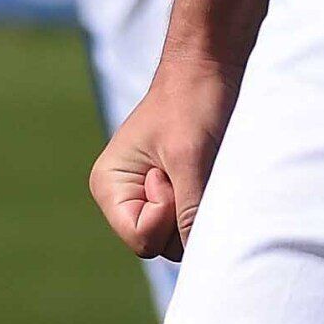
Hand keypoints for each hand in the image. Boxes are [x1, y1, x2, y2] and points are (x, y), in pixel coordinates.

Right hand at [90, 57, 240, 261]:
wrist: (214, 58)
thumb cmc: (195, 99)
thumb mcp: (191, 158)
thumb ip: (191, 212)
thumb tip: (205, 266)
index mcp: (110, 186)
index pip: (142, 239)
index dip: (166, 214)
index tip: (170, 172)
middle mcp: (125, 194)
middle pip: (163, 241)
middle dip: (185, 209)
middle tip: (191, 164)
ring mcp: (150, 190)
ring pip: (182, 230)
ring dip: (200, 202)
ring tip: (202, 161)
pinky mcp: (176, 184)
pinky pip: (194, 211)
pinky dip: (207, 195)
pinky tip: (210, 164)